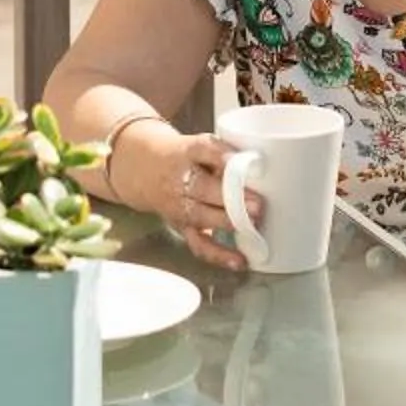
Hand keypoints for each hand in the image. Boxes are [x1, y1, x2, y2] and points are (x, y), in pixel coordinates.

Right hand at [119, 127, 253, 272]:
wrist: (145, 169)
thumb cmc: (186, 156)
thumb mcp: (200, 145)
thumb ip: (225, 154)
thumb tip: (259, 166)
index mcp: (187, 151)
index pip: (203, 149)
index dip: (220, 155)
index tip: (236, 160)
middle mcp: (180, 179)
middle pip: (202, 188)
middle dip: (230, 198)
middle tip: (257, 204)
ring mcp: (179, 206)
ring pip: (200, 217)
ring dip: (227, 223)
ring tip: (251, 227)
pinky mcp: (182, 227)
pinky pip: (199, 243)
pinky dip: (219, 254)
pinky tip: (239, 261)